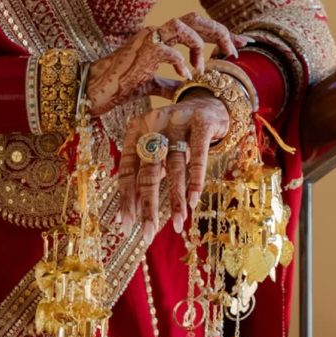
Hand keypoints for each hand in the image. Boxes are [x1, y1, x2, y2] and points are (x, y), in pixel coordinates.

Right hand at [85, 12, 248, 115]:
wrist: (92, 89)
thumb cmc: (118, 86)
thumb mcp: (150, 85)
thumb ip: (167, 83)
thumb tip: (183, 87)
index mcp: (160, 38)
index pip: (197, 26)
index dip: (222, 33)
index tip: (243, 43)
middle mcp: (156, 32)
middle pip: (194, 18)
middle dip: (219, 32)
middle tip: (233, 51)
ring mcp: (147, 40)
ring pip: (181, 25)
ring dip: (198, 44)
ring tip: (202, 66)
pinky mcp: (140, 53)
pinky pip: (166, 50)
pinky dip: (180, 63)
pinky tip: (185, 77)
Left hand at [118, 92, 228, 243]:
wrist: (210, 102)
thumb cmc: (177, 134)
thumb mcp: (157, 149)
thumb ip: (144, 175)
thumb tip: (126, 215)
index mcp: (136, 131)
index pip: (127, 169)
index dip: (126, 198)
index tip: (125, 225)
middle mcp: (153, 124)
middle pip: (148, 171)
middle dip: (148, 205)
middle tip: (148, 234)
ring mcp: (177, 121)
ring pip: (174, 167)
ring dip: (176, 199)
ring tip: (178, 224)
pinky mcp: (201, 123)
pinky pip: (198, 155)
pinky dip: (195, 180)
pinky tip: (194, 201)